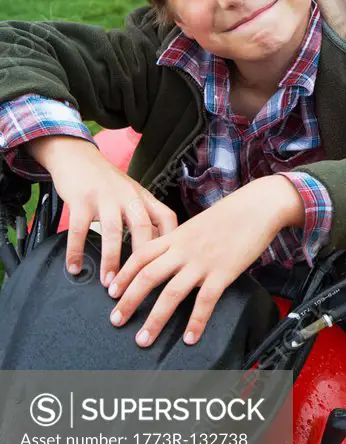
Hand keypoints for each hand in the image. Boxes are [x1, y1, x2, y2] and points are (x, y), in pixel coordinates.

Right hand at [28, 136, 177, 283]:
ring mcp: (105, 197)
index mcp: (143, 197)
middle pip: (143, 227)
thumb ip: (144, 217)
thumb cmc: (108, 182)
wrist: (77, 156)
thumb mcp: (132, 195)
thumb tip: (158, 251)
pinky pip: (80, 229)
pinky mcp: (81, 199)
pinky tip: (75, 268)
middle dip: (141, 259)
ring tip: (109, 284)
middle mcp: (128, 196)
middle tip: (138, 287)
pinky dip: (76, 251)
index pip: (167, 218)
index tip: (170, 266)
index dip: (172, 241)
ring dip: (111, 260)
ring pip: (113, 231)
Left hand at [108, 175, 303, 346]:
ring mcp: (202, 261)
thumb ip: (180, 242)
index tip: (111, 293)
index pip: (140, 255)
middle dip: (129, 301)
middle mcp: (184, 249)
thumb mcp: (197, 224)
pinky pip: (205, 301)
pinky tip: (190, 338)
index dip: (123, 275)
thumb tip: (169, 259)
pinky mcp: (223, 272)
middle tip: (116, 321)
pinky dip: (196, 322)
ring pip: (171, 293)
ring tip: (143, 339)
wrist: (257, 206)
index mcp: (176, 235)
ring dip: (155, 319)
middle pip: (147, 276)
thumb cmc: (230, 215)